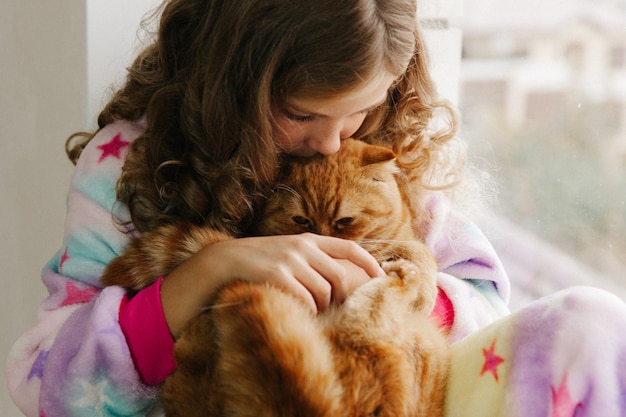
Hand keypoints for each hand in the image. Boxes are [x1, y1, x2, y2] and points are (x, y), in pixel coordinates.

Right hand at [160, 233, 383, 337]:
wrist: (223, 261)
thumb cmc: (259, 262)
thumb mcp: (287, 252)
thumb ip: (311, 260)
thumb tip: (338, 280)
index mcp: (309, 240)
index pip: (350, 248)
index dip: (370, 264)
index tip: (382, 279)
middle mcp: (303, 247)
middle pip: (341, 277)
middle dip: (344, 298)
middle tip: (339, 312)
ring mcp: (290, 260)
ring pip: (324, 292)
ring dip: (323, 309)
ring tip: (314, 315)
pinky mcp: (277, 274)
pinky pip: (304, 299)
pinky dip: (306, 311)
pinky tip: (299, 314)